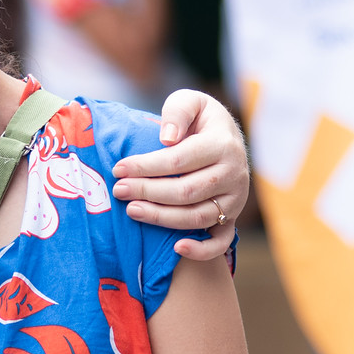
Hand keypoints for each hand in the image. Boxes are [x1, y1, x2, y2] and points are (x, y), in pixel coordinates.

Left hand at [114, 90, 248, 259]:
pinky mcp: (231, 218)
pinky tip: (176, 248)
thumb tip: (166, 139)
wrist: (227, 139)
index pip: (180, 160)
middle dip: (148, 192)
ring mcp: (235, 200)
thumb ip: (178, 112)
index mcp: (223, 145)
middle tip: (119, 190)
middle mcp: (234, 174)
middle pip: (186, 191)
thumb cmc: (199, 120)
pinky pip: (221, 241)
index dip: (146, 166)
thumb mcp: (192, 102)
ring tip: (132, 210)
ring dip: (162, 218)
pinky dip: (201, 250)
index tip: (119, 168)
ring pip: (197, 217)